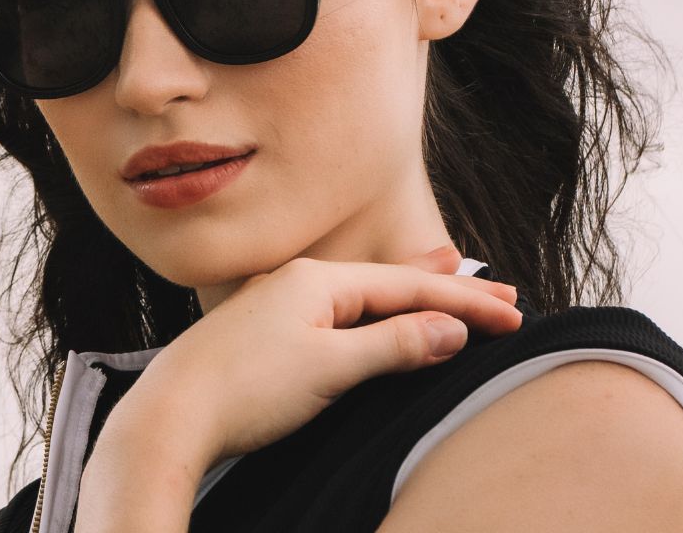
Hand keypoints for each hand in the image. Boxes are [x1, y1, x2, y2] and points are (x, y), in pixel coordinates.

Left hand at [132, 246, 521, 468]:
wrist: (171, 413)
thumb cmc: (246, 389)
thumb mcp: (329, 367)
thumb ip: (392, 344)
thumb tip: (449, 329)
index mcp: (319, 281)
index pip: (408, 288)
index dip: (463, 303)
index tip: (512, 315)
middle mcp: (303, 280)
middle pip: (391, 282)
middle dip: (449, 288)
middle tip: (503, 290)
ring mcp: (285, 301)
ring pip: (366, 293)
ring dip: (413, 289)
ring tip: (450, 269)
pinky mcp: (272, 328)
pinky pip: (341, 308)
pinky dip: (375, 306)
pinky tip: (375, 305)